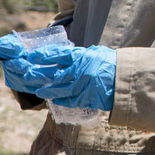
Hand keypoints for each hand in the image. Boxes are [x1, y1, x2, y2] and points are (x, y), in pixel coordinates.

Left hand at [0, 37, 116, 111]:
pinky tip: (53, 99)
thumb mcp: (96, 53)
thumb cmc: (112, 64)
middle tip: (27, 74)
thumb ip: (80, 56)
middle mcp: (81, 71)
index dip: (44, 56)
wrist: (128, 79)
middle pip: (54, 73)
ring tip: (38, 91)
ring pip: (59, 89)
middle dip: (38, 74)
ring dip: (47, 90)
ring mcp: (83, 86)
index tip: (32, 57)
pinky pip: (70, 100)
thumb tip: (63, 56)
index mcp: (83, 56)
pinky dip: (61, 100)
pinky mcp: (87, 98)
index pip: (59, 54)